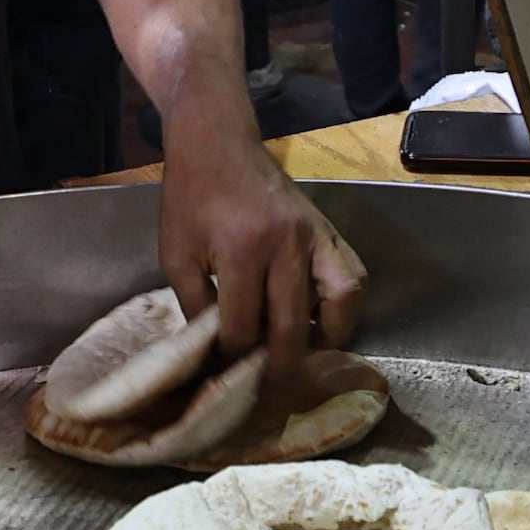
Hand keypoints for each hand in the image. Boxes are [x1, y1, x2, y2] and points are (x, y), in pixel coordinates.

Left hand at [163, 129, 363, 360]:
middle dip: (279, 364)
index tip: (226, 369)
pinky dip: (346, 306)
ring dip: (327, 337)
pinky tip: (326, 320)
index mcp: (241, 251)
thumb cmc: (190, 199)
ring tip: (308, 353)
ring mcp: (314, 236)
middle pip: (291, 325)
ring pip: (338, 302)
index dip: (233, 356)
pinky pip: (353, 275)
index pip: (243, 326)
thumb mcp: (176, 254)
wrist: (218, 145)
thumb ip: (196, 305)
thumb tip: (217, 350)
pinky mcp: (328, 230)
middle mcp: (285, 246)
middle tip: (270, 385)